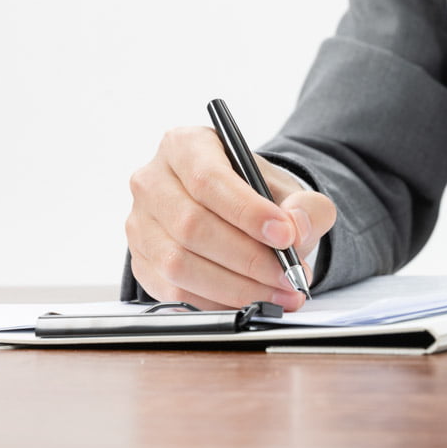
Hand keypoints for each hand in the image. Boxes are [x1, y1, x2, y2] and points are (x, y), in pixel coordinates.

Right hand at [126, 126, 336, 310]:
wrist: (239, 214)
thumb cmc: (259, 196)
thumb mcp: (292, 190)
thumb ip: (306, 206)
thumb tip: (296, 229)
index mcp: (186, 145)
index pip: (209, 179)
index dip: (247, 212)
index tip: (285, 236)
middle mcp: (153, 181)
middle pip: (192, 225)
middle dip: (248, 258)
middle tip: (289, 276)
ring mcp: (140, 223)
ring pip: (179, 264)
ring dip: (236, 286)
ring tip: (280, 293)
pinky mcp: (141, 261)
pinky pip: (174, 291)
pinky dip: (218, 302)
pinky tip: (252, 300)